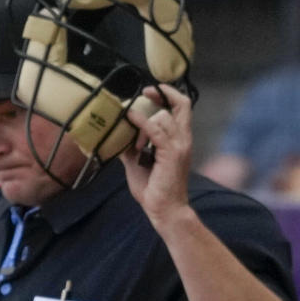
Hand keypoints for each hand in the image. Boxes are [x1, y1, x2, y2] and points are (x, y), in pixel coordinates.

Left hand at [119, 84, 193, 225]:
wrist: (164, 209)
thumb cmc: (153, 188)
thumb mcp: (137, 163)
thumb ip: (130, 148)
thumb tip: (115, 136)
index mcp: (179, 139)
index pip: (182, 108)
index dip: (168, 94)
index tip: (150, 91)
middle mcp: (184, 139)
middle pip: (181, 105)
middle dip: (162, 94)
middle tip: (144, 93)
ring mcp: (179, 146)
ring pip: (163, 117)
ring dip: (143, 122)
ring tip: (134, 140)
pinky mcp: (171, 154)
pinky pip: (156, 131)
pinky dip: (142, 122)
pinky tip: (130, 119)